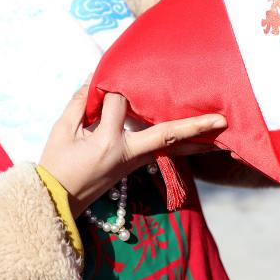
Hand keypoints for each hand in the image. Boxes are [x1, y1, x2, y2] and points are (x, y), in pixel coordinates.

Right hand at [39, 82, 225, 216]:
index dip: (111, 87)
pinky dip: (181, 145)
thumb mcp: (61, 131)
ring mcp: (134, 163)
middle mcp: (127, 153)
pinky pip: (162, 152)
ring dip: (197, 139)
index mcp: (106, 142)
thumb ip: (80, 102)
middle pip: (167, 136)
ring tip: (222, 132)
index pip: (119, 103)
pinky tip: (197, 141)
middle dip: (195, 127)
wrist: (56, 203)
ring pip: (171, 147)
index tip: (104, 77)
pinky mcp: (134, 167)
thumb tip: (94, 76)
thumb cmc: (55, 166)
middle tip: (223, 119)